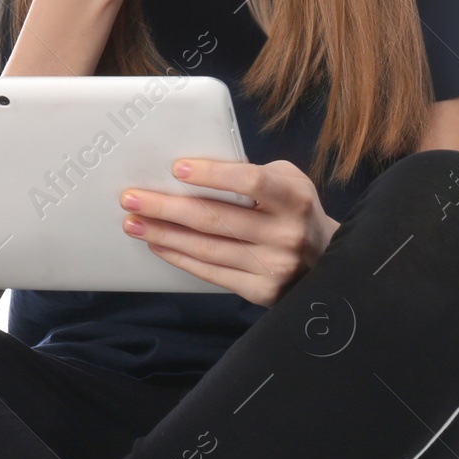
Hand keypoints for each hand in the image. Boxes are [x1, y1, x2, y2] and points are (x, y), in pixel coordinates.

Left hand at [119, 158, 339, 307]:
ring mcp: (273, 266)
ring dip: (164, 235)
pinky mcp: (261, 290)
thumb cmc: (295, 210)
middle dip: (167, 207)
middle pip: (216, 219)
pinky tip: (158, 245)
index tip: (176, 168)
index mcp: (293, 198)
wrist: (327, 259)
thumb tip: (196, 171)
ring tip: (134, 223)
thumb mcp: (288, 181)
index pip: (249, 181)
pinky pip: (211, 273)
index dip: (211, 174)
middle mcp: (285, 233)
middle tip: (131, 198)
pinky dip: (179, 258)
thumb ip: (251, 173)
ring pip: (207, 249)